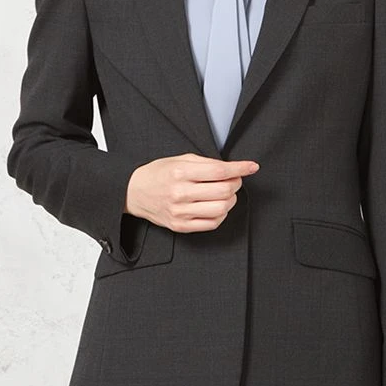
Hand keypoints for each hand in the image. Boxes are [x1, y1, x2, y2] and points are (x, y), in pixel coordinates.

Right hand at [125, 153, 259, 232]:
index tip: (252, 167)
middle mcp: (180, 193)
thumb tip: (232, 168)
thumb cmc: (158, 173)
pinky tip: (217, 206)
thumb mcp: (179, 159)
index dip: (240, 168)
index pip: (219, 171)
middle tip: (234, 179)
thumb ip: (206, 163)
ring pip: (221, 209)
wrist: (133, 192)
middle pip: (223, 191)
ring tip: (226, 193)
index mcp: (180, 172)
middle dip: (236, 183)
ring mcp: (180, 212)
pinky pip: (212, 224)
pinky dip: (221, 214)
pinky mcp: (180, 226)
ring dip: (231, 199)